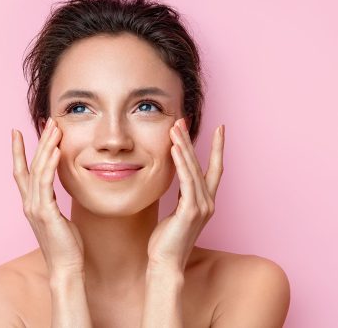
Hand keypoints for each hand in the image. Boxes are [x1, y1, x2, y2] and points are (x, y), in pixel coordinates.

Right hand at [12, 117, 84, 275]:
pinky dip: (50, 165)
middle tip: (47, 121)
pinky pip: (46, 183)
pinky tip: (56, 150)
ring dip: (45, 147)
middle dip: (38, 142)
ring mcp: (35, 207)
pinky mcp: (45, 212)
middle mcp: (29, 203)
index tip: (18, 133)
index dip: (19, 152)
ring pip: (37, 170)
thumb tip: (58, 188)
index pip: (22, 172)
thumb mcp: (58, 217)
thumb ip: (53, 201)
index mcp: (31, 203)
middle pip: (30, 165)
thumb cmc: (65, 244)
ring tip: (53, 128)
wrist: (65, 267)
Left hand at [146, 118, 224, 272]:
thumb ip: (181, 196)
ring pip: (193, 169)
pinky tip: (174, 149)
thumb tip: (177, 178)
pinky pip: (186, 181)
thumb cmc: (167, 240)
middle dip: (191, 141)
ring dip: (183, 147)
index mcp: (205, 202)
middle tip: (181, 120)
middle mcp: (208, 202)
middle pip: (202, 164)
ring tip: (175, 128)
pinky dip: (181, 163)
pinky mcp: (190, 211)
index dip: (217, 148)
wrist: (165, 263)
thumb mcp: (176, 212)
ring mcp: (201, 207)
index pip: (214, 169)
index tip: (219, 129)